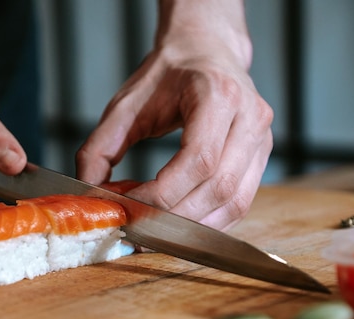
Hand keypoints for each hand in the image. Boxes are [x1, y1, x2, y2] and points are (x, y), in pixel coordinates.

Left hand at [76, 0, 272, 229]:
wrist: (205, 51)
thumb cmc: (167, 76)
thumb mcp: (125, 104)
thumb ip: (100, 148)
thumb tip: (90, 193)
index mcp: (218, 95)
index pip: (197, 160)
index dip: (161, 194)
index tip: (128, 208)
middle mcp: (250, 118)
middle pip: (218, 188)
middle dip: (174, 217)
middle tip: (137, 229)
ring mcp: (262, 139)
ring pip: (234, 203)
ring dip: (192, 228)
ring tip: (154, 232)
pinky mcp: (261, 157)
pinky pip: (239, 204)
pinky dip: (207, 222)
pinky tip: (178, 224)